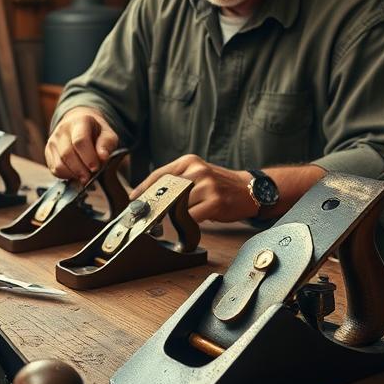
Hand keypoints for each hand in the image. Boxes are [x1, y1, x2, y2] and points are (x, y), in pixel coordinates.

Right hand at [45, 107, 118, 181]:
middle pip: (67, 154)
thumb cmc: (95, 132)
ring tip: (84, 175)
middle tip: (91, 176)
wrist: (78, 125)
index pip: (80, 140)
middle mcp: (62, 130)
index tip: (95, 168)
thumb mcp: (107, 134)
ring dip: (73, 174)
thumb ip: (107, 144)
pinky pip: (55, 170)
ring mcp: (53, 141)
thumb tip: (103, 157)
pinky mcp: (48, 152)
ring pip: (59, 164)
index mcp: (79, 121)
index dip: (88, 157)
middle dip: (81, 170)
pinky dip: (66, 176)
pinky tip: (76, 173)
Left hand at [130, 154, 255, 223]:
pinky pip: (192, 216)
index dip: (144, 188)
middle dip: (156, 205)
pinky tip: (191, 222)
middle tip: (148, 215)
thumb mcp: (198, 174)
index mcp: (189, 161)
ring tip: (175, 219)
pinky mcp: (215, 202)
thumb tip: (151, 196)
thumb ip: (178, 180)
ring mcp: (207, 186)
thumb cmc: (219, 185)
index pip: (159, 175)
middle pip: (167, 191)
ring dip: (174, 216)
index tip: (134, 199)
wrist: (250, 189)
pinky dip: (188, 222)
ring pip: (179, 206)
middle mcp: (197, 171)